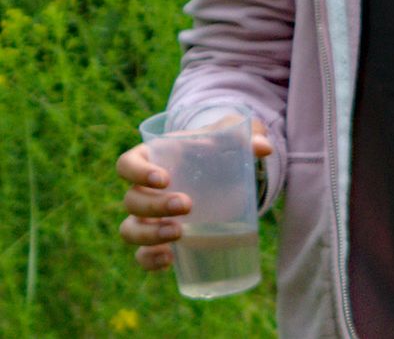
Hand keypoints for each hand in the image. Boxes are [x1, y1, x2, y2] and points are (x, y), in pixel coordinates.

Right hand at [117, 120, 272, 270]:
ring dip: (149, 235)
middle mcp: (143, 189)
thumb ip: (249, 136)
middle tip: (186, 205)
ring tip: (179, 234)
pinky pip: (142, 255)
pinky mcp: (158, 239)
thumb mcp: (233, 138)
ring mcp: (147, 217)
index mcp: (152, 159)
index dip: (138, 172)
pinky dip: (150, 260)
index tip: (164, 179)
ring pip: (130, 230)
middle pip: (131, 200)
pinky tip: (170, 260)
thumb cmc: (219, 149)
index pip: (127, 165)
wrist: (224, 172)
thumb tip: (264, 148)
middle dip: (154, 206)